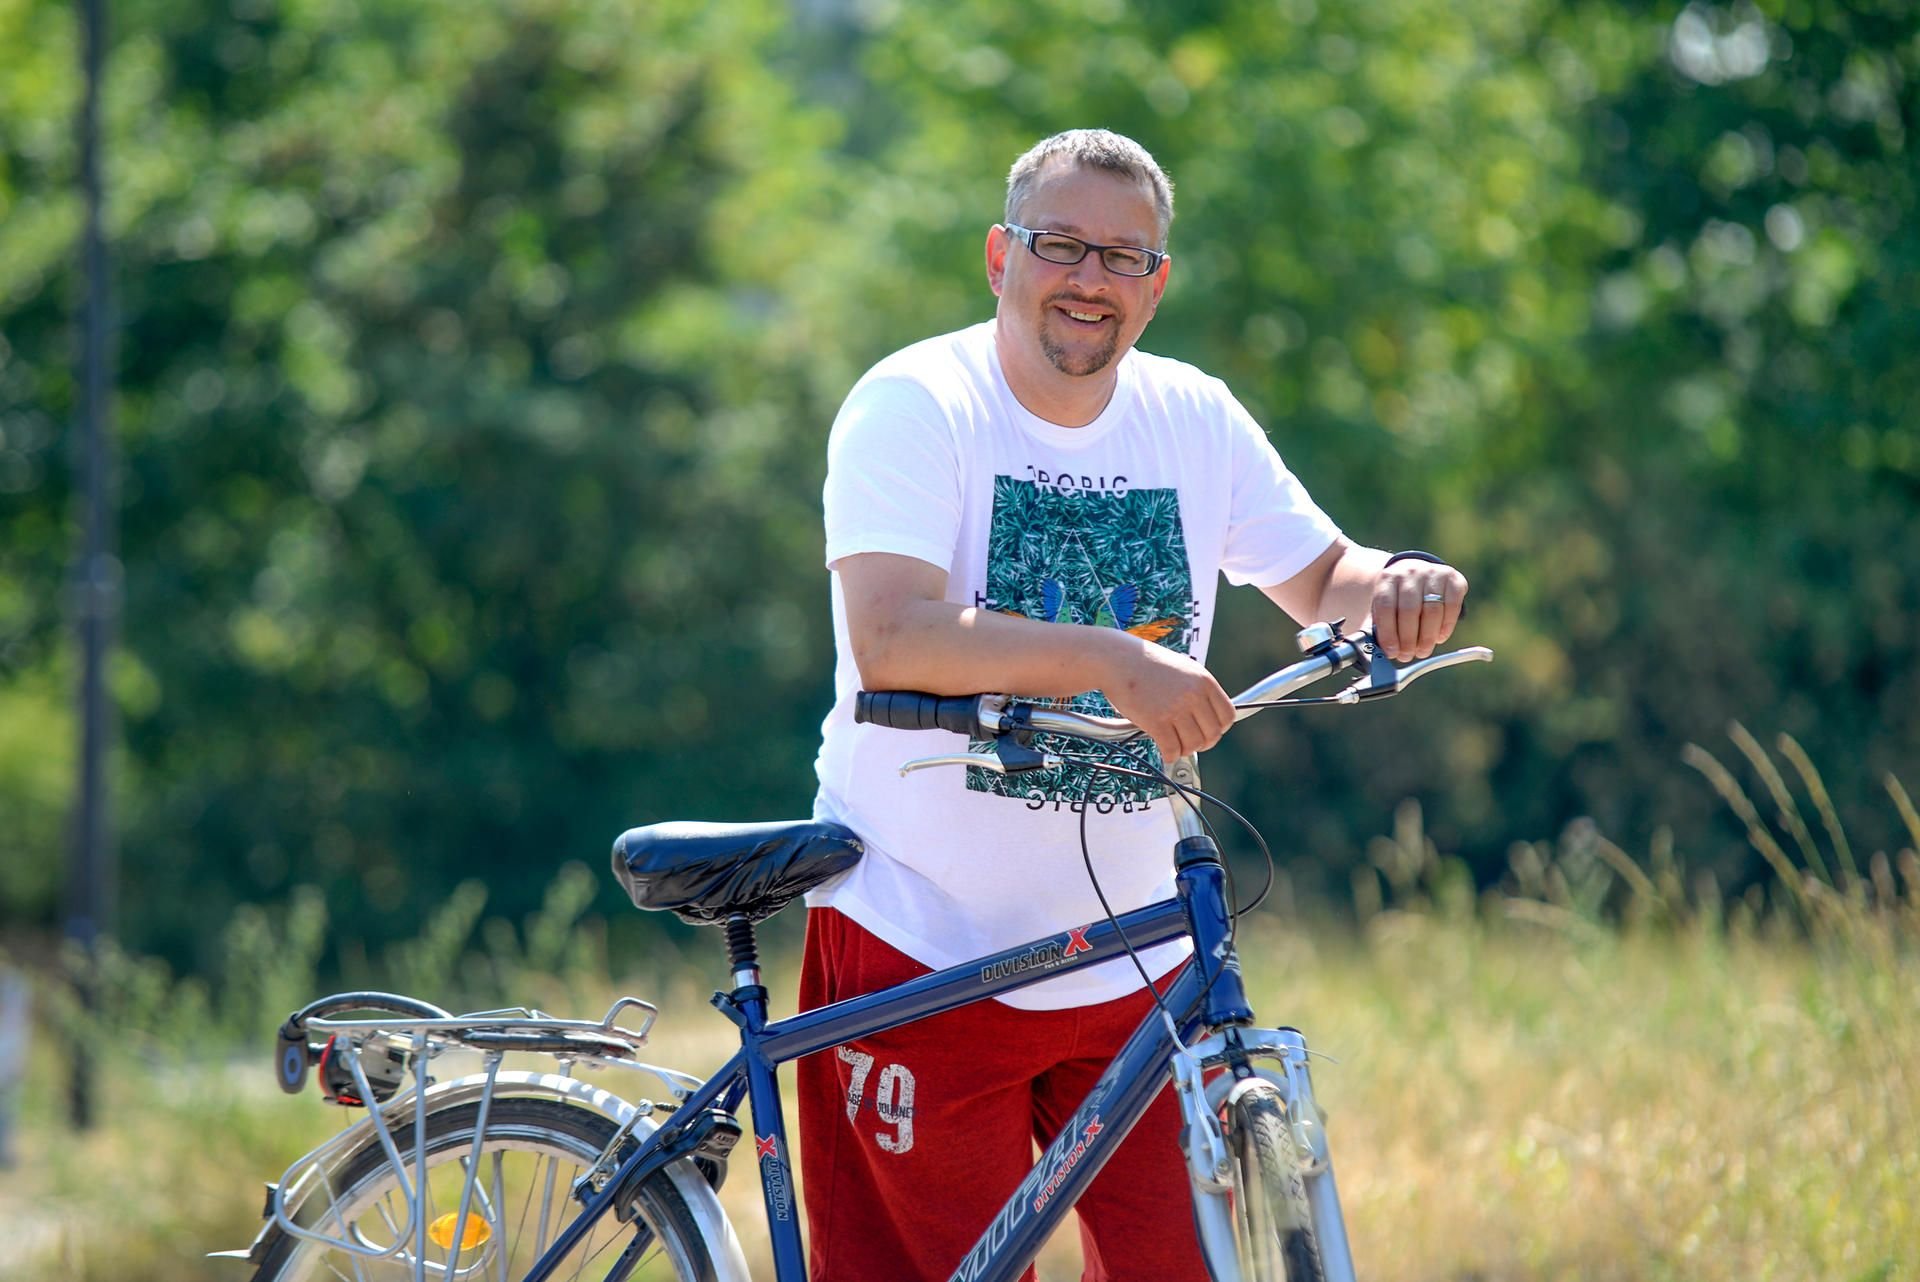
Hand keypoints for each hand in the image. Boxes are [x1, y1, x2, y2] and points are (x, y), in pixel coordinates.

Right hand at [1096, 638, 1235, 760]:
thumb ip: (1198, 690)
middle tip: (1189, 742)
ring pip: (1193, 745)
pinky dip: (1170, 755)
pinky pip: (1172, 750)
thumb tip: (1207, 717)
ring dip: (1185, 749)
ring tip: (1175, 744)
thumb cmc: (1146, 663)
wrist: (1117, 658)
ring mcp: (1175, 708)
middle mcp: (1193, 694)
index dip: (1219, 728)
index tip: (1208, 731)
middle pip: (1213, 734)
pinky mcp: (1156, 721)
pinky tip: (1164, 750)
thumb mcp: (1183, 668)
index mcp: (1204, 681)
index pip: (1227, 715)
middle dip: (1202, 743)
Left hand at [1371, 560, 1468, 661]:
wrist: (1417, 575)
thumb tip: (1377, 653)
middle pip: (1409, 610)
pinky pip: (1452, 606)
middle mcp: (1410, 572)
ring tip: (1422, 651)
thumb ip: (1379, 628)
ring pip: (1432, 611)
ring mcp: (1433, 573)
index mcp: (1388, 578)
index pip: (1386, 606)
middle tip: (1407, 655)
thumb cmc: (1397, 598)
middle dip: (1408, 638)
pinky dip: (1446, 626)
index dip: (1388, 632)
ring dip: (1427, 637)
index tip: (1391, 651)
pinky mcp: (1454, 579)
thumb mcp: (1383, 608)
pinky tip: (1439, 638)